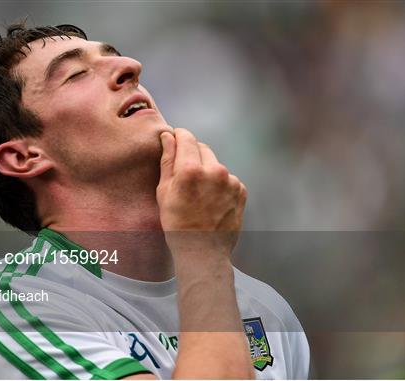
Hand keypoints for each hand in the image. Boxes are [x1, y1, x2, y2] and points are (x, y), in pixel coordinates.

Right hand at [156, 128, 246, 256]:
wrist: (203, 251)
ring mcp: (230, 181)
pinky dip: (219, 184)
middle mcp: (214, 171)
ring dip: (207, 170)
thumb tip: (168, 136)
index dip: (178, 136)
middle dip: (192, 155)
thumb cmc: (178, 225)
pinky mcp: (240, 190)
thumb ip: (167, 160)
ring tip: (199, 193)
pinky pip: (227, 178)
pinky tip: (211, 200)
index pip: (186, 137)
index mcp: (191, 170)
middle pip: (201, 148)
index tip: (174, 140)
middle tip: (184, 175)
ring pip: (215, 163)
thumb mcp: (164, 192)